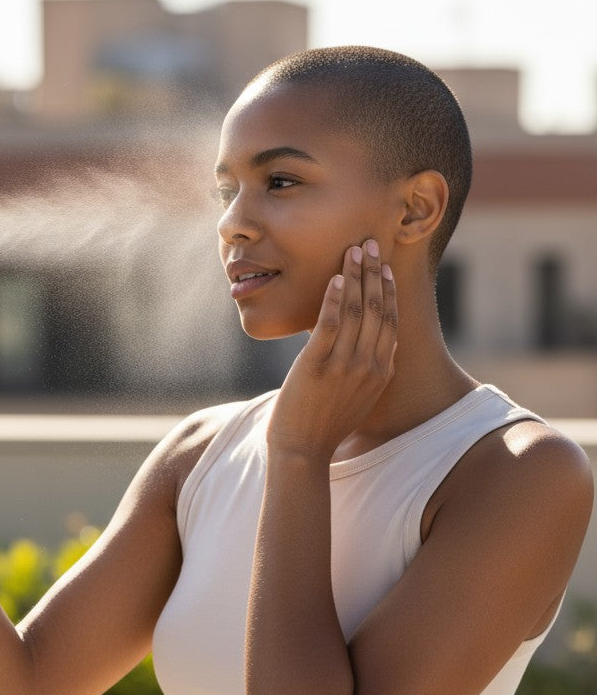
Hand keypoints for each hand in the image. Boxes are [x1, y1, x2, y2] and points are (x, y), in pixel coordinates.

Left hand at [267, 238, 397, 460]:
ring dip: (356, 276)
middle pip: (378, 309)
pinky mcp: (317, 366)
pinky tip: (336, 278)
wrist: (303, 451)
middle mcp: (368, 365)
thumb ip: (376, 372)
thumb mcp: (363, 398)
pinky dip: (336, 298)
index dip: (388, 290)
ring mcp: (344, 365)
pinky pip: (330, 325)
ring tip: (354, 251)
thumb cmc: (327, 424)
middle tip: (372, 244)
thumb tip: (387, 347)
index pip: (390, 321)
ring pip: (357, 311)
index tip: (385, 267)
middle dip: (375, 272)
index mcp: (381, 371)